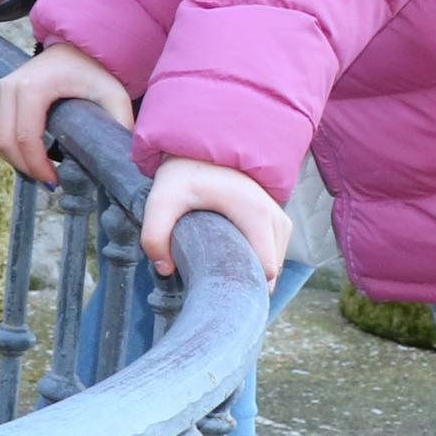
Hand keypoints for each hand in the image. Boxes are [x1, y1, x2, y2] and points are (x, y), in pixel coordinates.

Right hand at [0, 40, 132, 186]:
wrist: (75, 47)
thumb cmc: (94, 71)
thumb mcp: (114, 95)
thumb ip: (120, 123)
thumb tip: (125, 160)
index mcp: (33, 88)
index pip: (25, 137)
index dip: (37, 165)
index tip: (56, 180)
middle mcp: (9, 87)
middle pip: (4, 141)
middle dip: (25, 167)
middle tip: (49, 180)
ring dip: (14, 159)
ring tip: (40, 169)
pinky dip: (8, 148)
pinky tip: (30, 154)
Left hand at [138, 158, 289, 282]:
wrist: (202, 151)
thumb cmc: (183, 176)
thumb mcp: (160, 202)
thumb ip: (154, 236)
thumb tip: (166, 270)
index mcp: (256, 214)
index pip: (266, 270)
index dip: (242, 283)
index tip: (214, 285)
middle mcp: (277, 218)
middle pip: (270, 272)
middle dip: (243, 280)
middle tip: (210, 279)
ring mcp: (281, 221)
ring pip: (273, 266)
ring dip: (248, 271)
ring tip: (217, 269)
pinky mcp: (278, 223)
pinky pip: (272, 256)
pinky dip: (253, 262)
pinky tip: (228, 260)